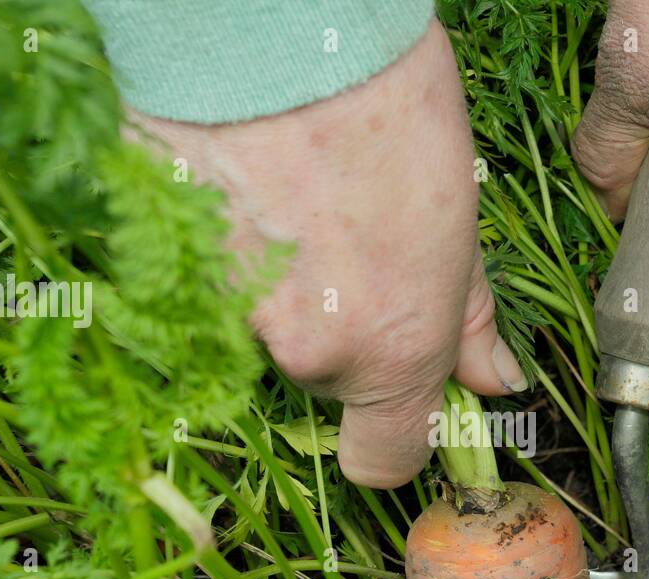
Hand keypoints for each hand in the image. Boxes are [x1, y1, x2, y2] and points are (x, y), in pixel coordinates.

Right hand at [130, 22, 523, 487]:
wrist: (276, 27)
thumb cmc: (385, 101)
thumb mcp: (458, 218)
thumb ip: (467, 318)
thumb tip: (493, 380)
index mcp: (390, 349)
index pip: (383, 464)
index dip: (392, 438)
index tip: (396, 405)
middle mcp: (304, 352)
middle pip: (319, 379)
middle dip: (334, 330)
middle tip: (344, 243)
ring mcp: (222, 314)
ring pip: (259, 333)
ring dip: (273, 290)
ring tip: (292, 204)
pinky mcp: (155, 268)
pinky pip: (198, 288)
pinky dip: (218, 255)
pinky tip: (243, 194)